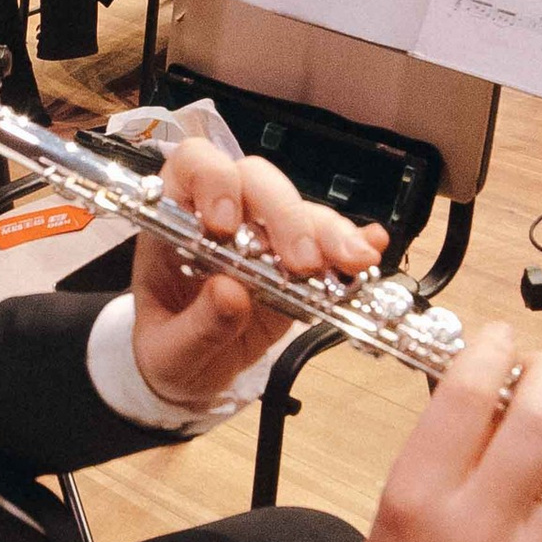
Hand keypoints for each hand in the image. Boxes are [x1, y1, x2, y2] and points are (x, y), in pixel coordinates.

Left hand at [129, 141, 384, 408]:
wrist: (192, 375)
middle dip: (285, 214)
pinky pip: (327, 238)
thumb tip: (230, 293)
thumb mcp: (169, 353)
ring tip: (354, 263)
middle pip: (257, 181)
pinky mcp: (297, 262)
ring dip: (329, 231)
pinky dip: (353, 240)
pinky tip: (372, 248)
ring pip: (300, 209)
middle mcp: (223, 216)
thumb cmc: (169, 352)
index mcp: (174, 221)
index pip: (193, 166)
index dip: (212, 181)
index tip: (224, 225)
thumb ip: (196, 326)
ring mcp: (264, 236)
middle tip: (303, 261)